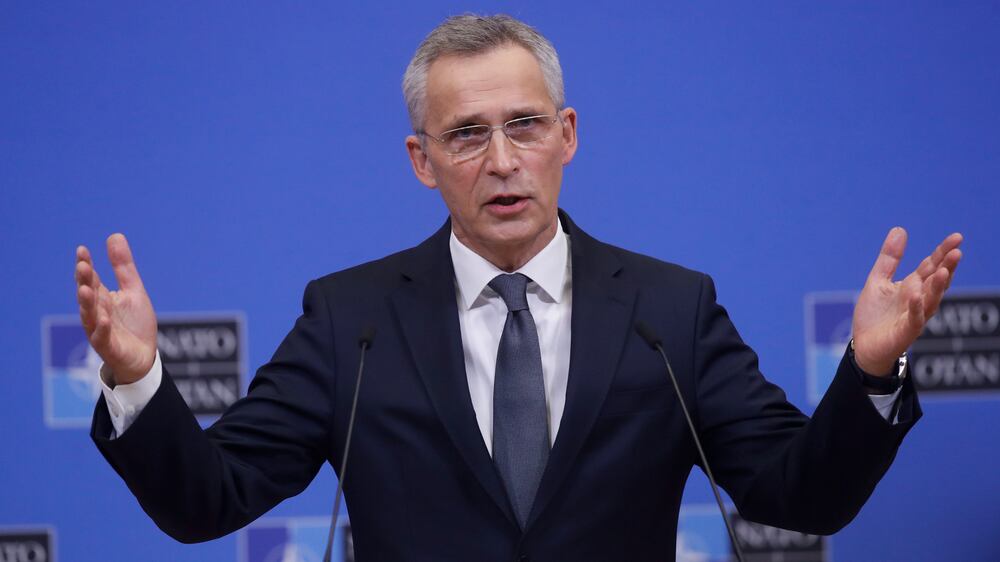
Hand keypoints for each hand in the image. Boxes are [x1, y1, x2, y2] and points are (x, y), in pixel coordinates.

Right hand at [75, 234, 157, 384]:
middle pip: (87, 294)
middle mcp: (96, 312)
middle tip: (82, 266)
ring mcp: (100, 330)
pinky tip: (103, 318)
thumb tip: (114, 235)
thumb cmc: (135, 324)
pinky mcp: (108, 347)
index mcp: (102, 298)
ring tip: (85, 289)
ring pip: (89, 316)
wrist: (144, 356)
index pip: (91, 278)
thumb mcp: (133, 290)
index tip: (82, 250)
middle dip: (84, 281)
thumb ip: (123, 267)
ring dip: (87, 303)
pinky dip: (101, 328)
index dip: (86, 265)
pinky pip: (102, 337)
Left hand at [852, 227, 962, 375]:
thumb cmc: (874, 315)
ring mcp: (914, 316)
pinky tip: (917, 295)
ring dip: (937, 286)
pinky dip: (916, 307)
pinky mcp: (905, 332)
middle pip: (936, 281)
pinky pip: (913, 319)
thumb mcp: (878, 281)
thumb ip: (889, 258)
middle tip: (957, 252)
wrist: (863, 346)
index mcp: (913, 286)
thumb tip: (900, 229)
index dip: (943, 252)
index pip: (931, 266)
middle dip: (947, 267)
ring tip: (944, 271)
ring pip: (930, 300)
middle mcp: (918, 300)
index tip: (957, 237)